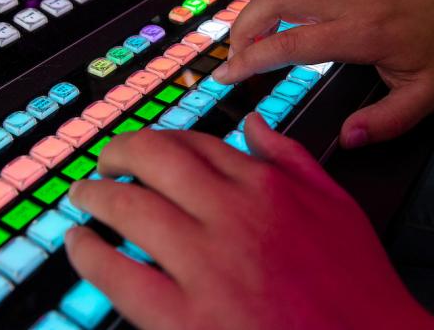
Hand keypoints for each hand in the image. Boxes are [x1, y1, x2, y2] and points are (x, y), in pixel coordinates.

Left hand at [65, 115, 433, 329]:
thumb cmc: (354, 281)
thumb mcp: (334, 201)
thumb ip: (289, 154)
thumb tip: (254, 123)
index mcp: (264, 185)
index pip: (195, 143)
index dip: (162, 140)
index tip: (146, 148)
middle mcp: (232, 214)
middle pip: (155, 159)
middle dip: (119, 152)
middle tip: (104, 160)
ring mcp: (207, 265)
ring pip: (130, 208)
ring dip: (96, 195)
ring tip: (83, 194)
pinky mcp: (187, 318)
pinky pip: (120, 275)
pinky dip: (90, 254)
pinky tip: (79, 244)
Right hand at [212, 0, 433, 147]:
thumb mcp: (426, 96)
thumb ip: (385, 122)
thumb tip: (346, 139)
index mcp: (364, 32)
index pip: (290, 43)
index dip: (251, 59)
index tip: (227, 74)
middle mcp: (348, 0)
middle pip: (275, 0)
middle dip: (243, 28)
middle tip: (236, 58)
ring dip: (254, 6)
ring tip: (248, 36)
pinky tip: (271, 11)